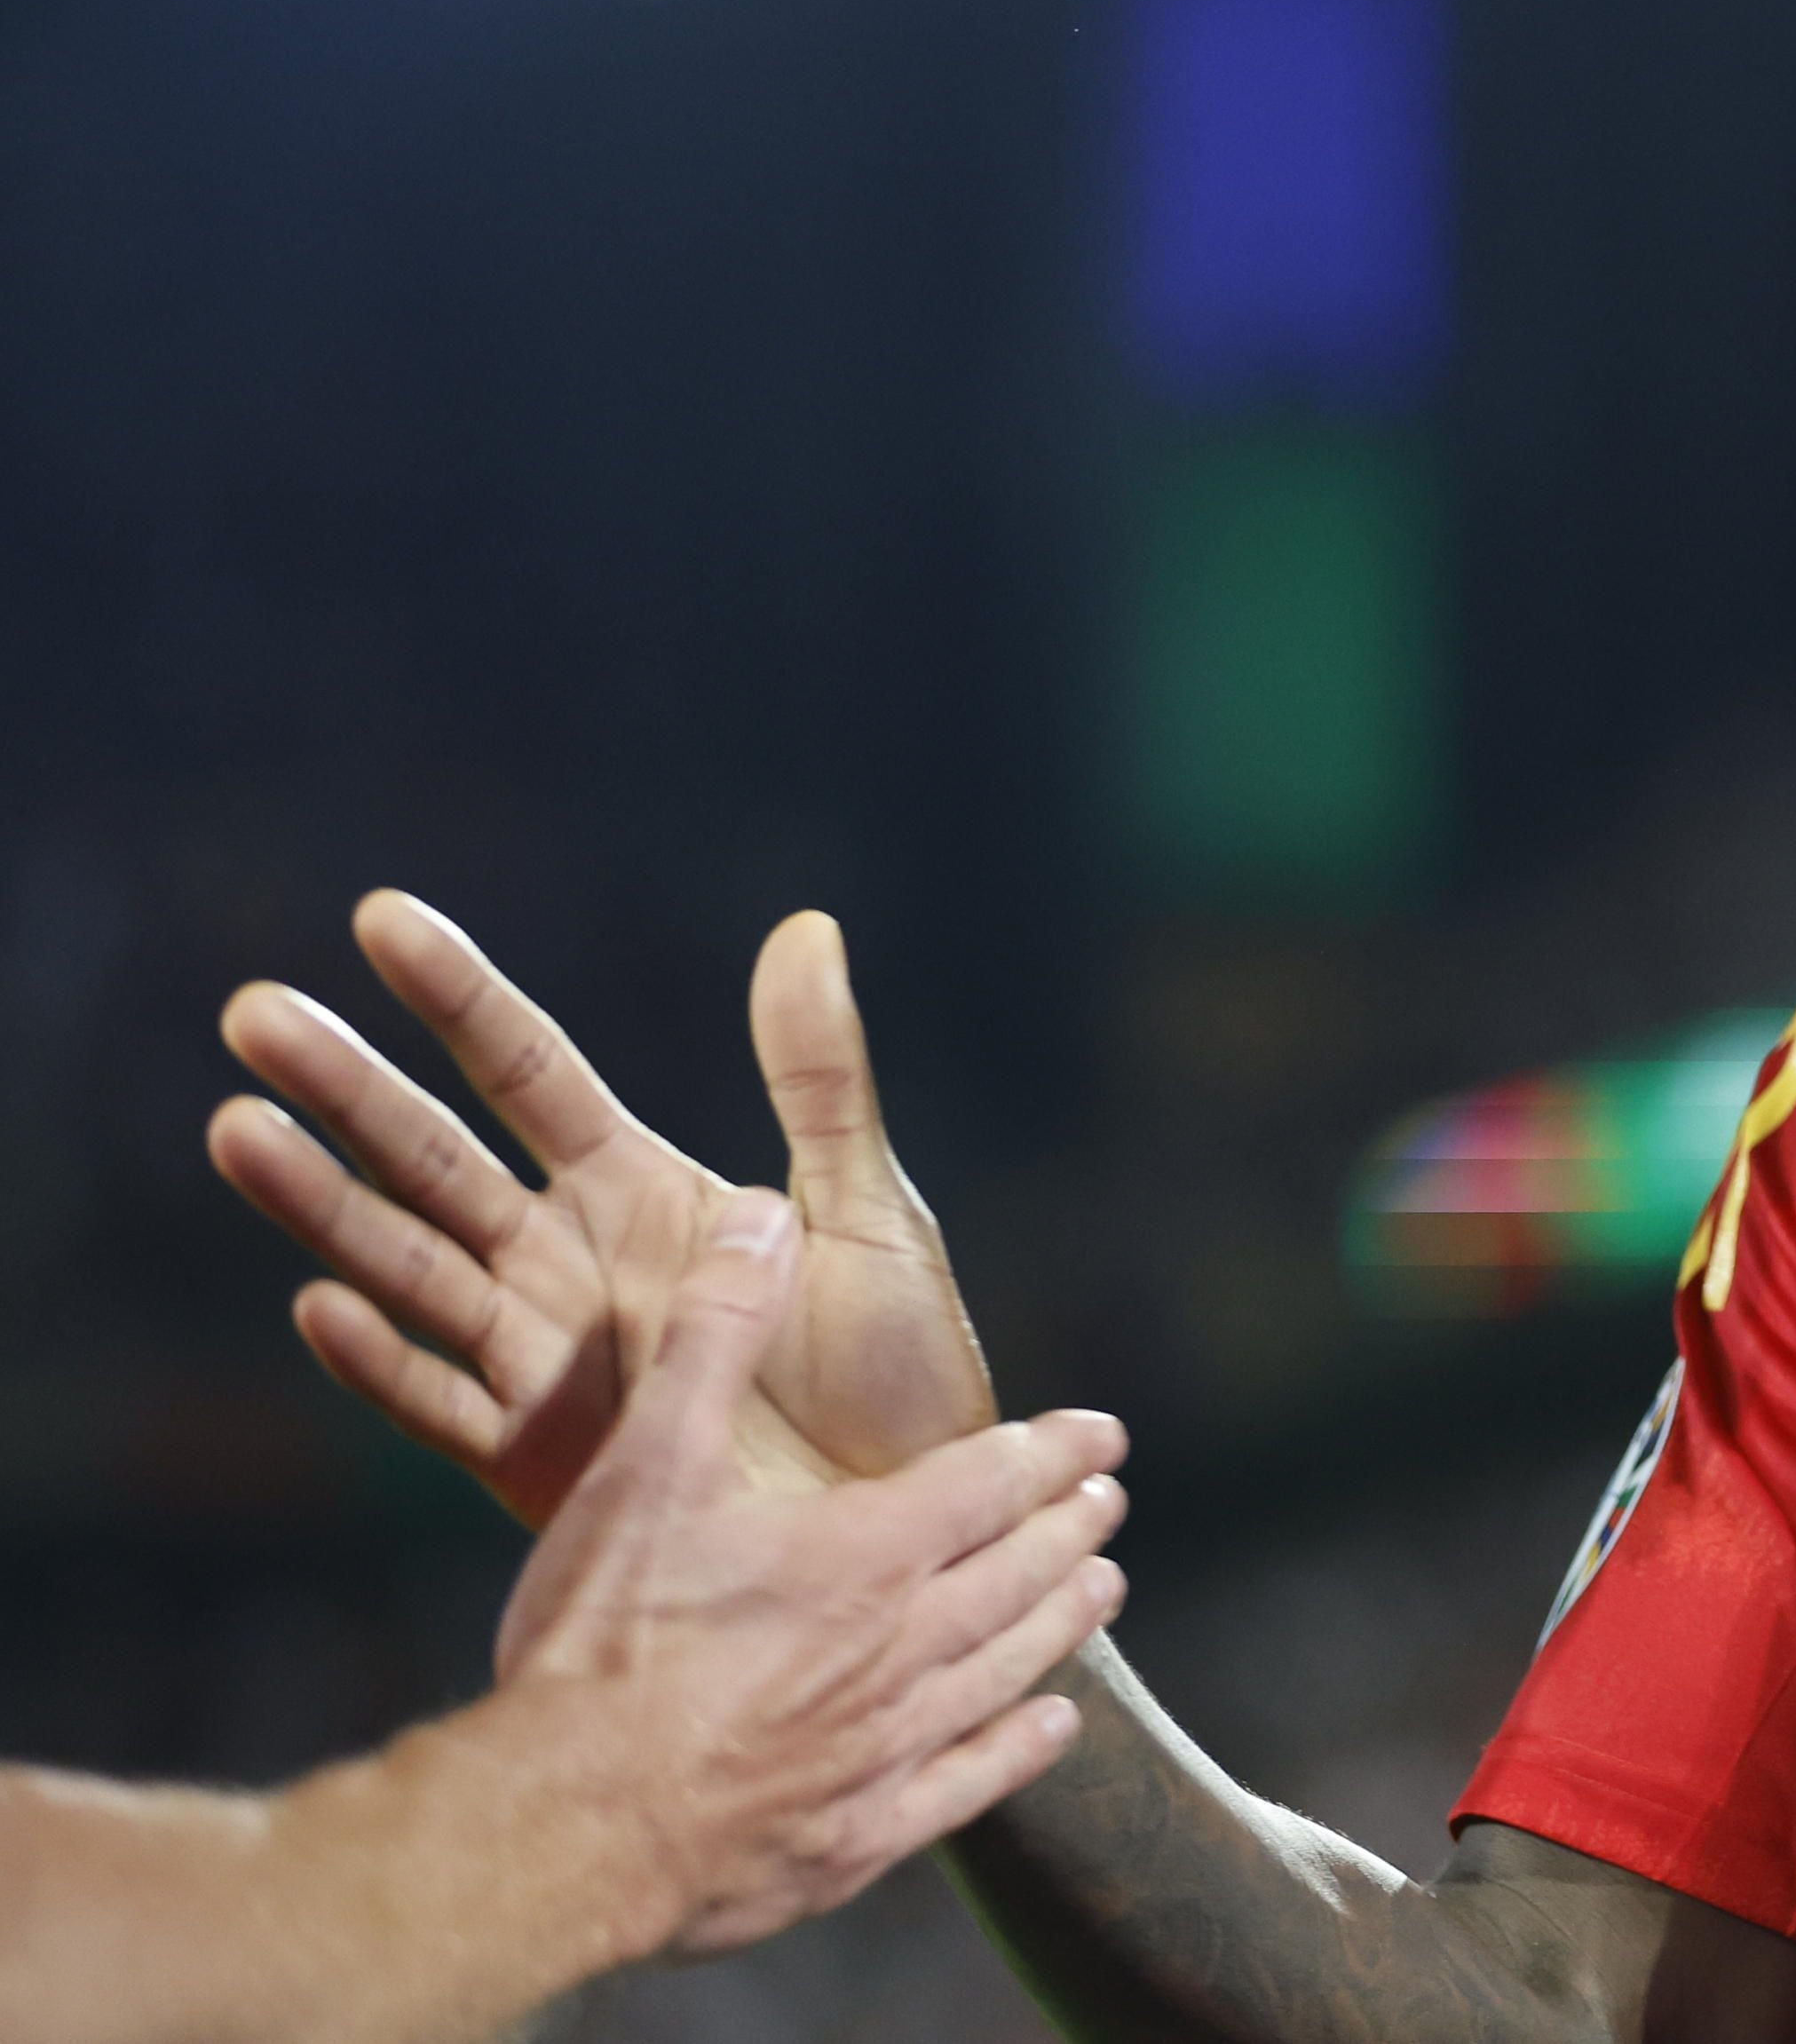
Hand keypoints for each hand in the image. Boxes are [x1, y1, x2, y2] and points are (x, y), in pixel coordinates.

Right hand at [208, 893, 994, 1522]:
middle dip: (347, 1087)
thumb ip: (822, 1080)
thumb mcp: (869, 1210)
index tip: (379, 917)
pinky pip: (442, 1404)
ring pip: (407, 1265)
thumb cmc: (902, 1369)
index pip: (528, 1071)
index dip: (458, 998)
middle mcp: (569, 1261)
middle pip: (435, 1158)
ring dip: (324, 1201)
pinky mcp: (540, 1459)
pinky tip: (321, 1308)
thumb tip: (806, 927)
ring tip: (238, 1128)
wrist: (916, 1521)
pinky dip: (381, 1360)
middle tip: (252, 1011)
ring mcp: (542, 1357)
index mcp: (643, 1188)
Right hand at [489, 1188, 1129, 1956]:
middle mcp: (898, 1648)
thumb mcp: (647, 1465)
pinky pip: (969, 1784)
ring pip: (1009, 1667)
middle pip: (1017, 1574)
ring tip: (1105, 1587)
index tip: (1101, 1435)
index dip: (1050, 1452)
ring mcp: (886, 1749)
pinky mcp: (860, 1836)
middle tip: (1110, 1500)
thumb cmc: (597, 1644)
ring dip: (1062, 1620)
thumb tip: (764, 1216)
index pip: (991, 1483)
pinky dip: (1022, 1746)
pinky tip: (1052, 1725)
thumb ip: (713, 1334)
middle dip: (1069, 1527)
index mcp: (862, 1554)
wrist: (561, 1826)